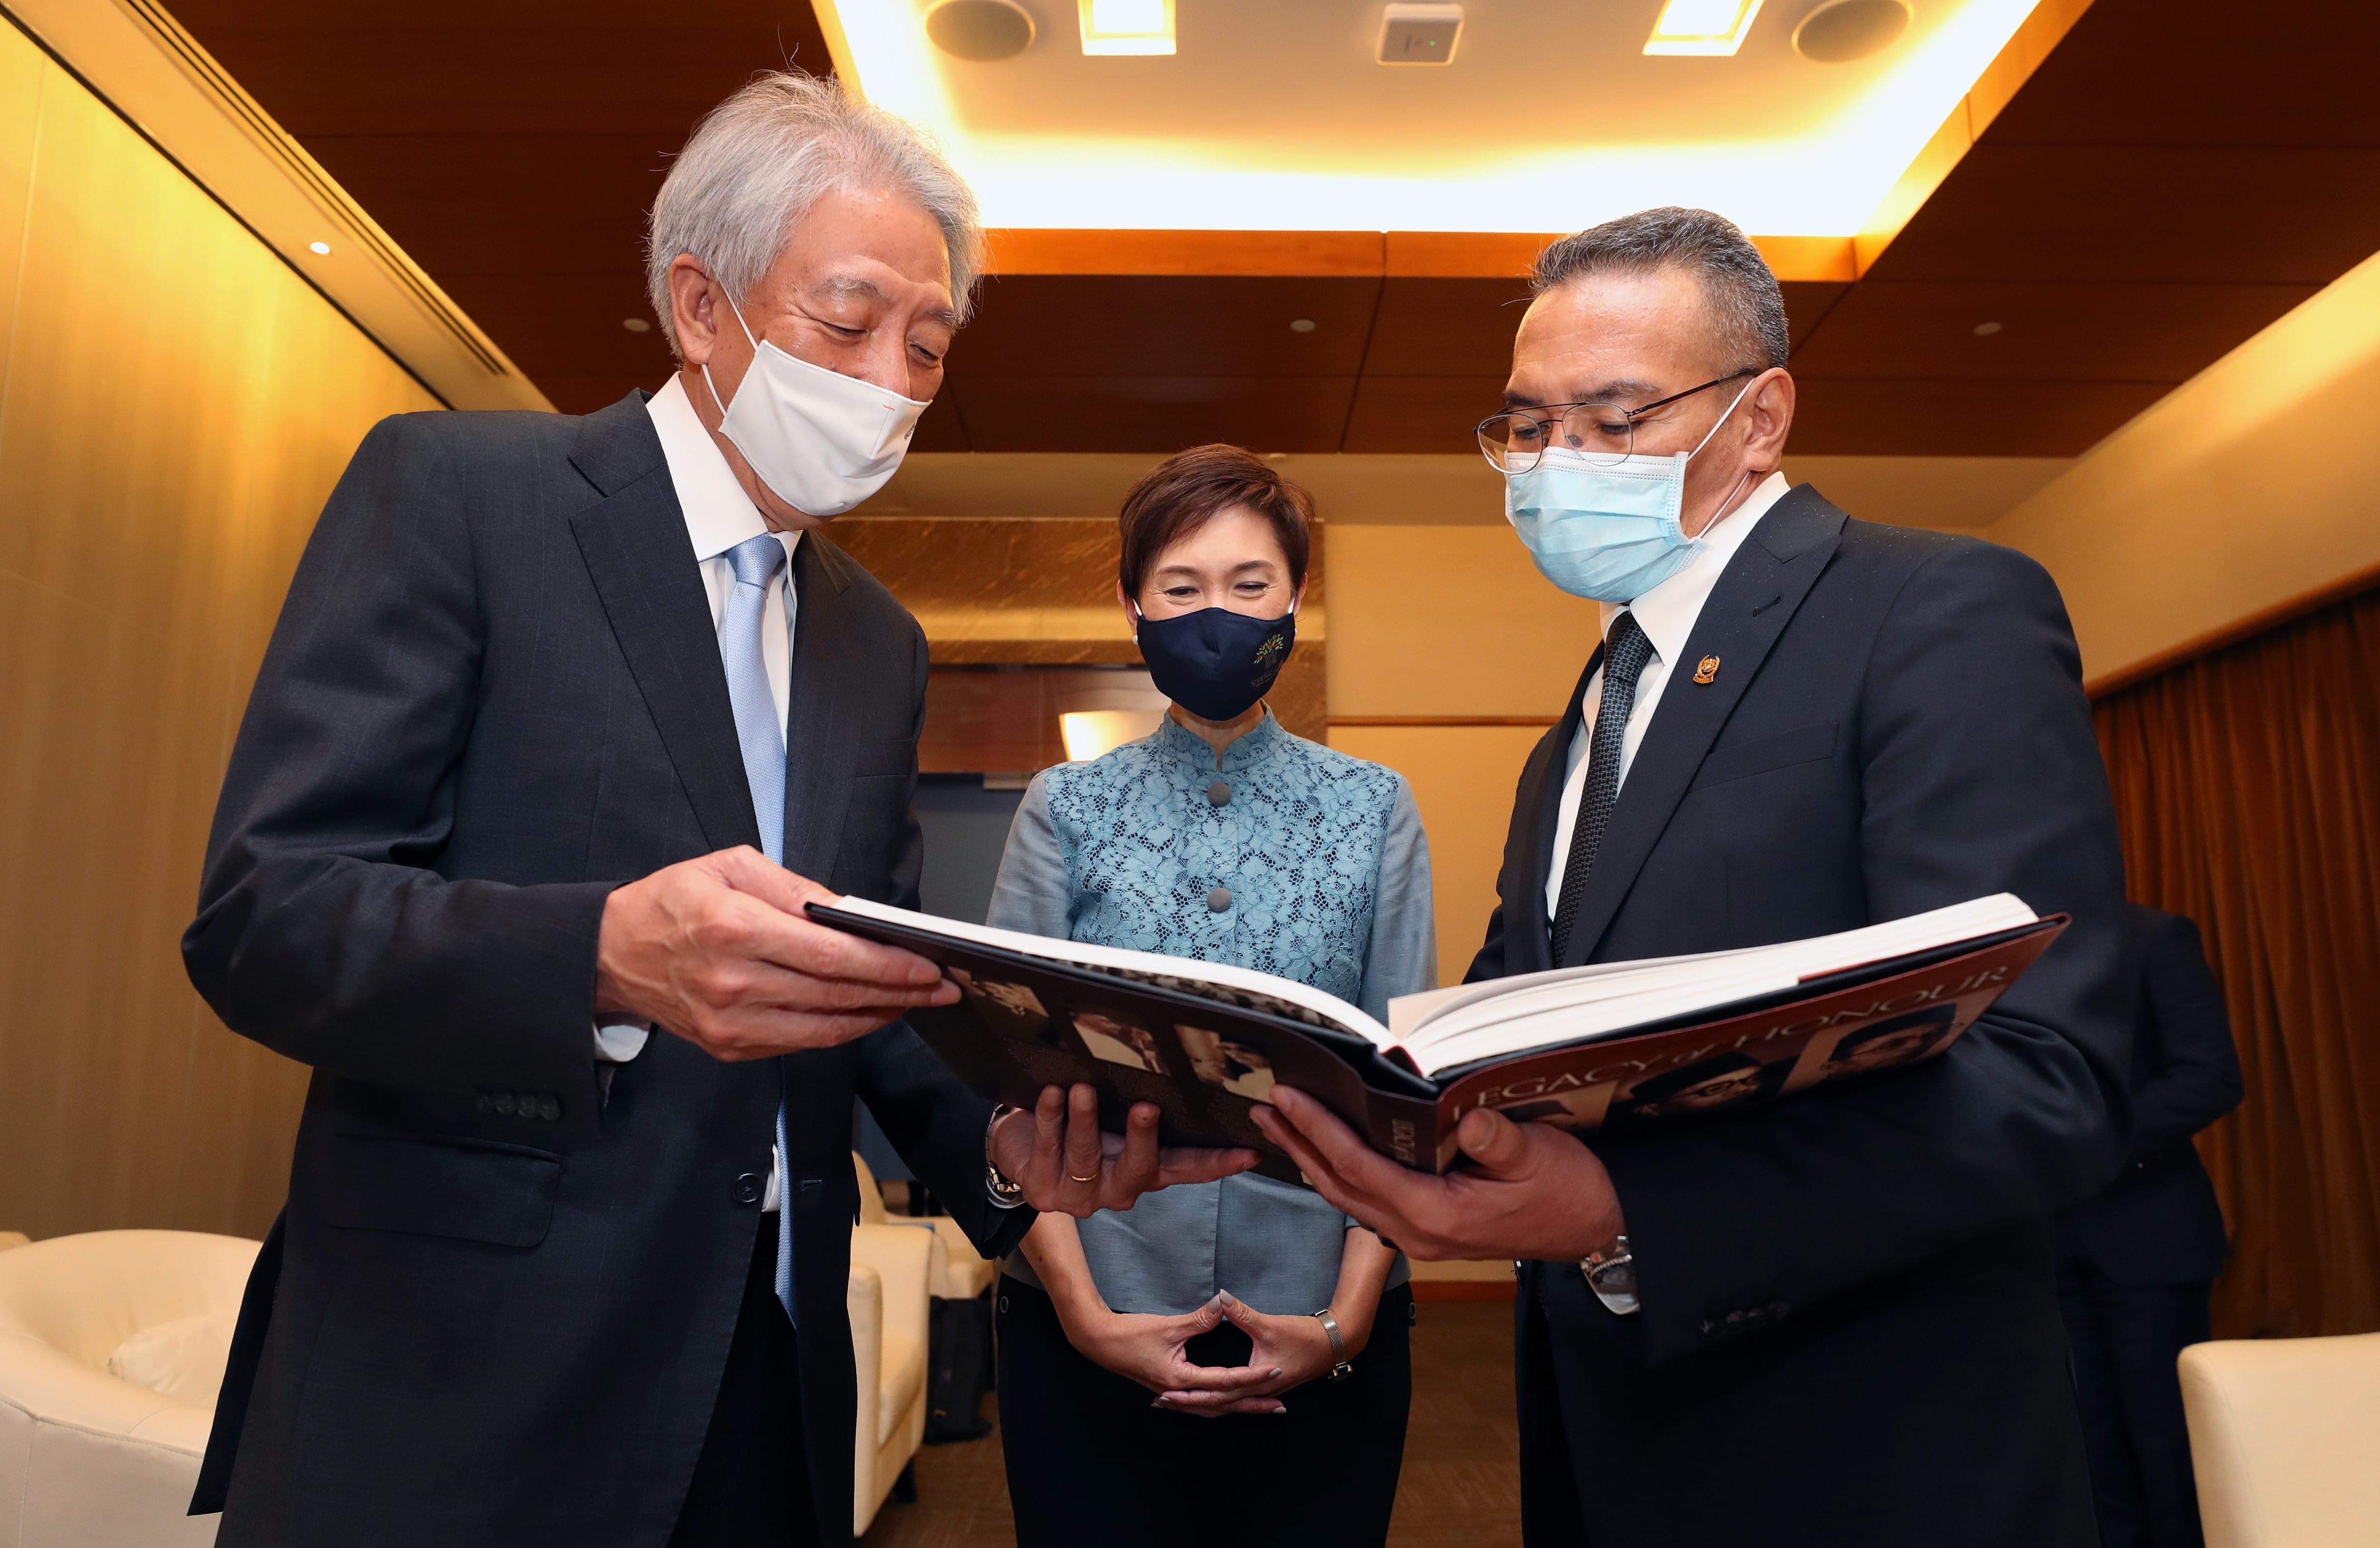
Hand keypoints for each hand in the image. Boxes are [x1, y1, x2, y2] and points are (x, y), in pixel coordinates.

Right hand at [594, 848, 956, 1059]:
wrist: (613, 955)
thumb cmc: (673, 902)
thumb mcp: (730, 867)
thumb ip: (794, 888)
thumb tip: (850, 913)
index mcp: (734, 929)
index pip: (831, 955)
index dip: (887, 965)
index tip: (929, 965)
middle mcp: (734, 984)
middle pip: (836, 995)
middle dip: (898, 992)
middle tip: (941, 986)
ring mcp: (731, 1024)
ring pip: (825, 1029)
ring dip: (878, 1016)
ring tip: (915, 1000)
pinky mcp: (730, 1049)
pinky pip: (800, 1044)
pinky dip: (840, 1030)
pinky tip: (868, 1013)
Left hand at [990, 1084, 1258, 1217]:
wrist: (1017, 1146)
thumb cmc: (1076, 1125)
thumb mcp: (1113, 1120)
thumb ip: (1143, 1110)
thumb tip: (1174, 1070)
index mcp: (1144, 1172)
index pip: (1188, 1169)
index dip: (1218, 1164)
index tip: (1248, 1153)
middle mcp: (1117, 1190)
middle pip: (1139, 1169)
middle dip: (1142, 1138)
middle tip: (1146, 1106)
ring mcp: (1079, 1196)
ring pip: (1087, 1158)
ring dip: (1085, 1120)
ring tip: (1082, 1089)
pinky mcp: (1042, 1190)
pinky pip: (1048, 1150)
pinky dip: (1050, 1118)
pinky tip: (1052, 1094)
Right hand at [1056, 1296, 1279, 1415]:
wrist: (1099, 1342)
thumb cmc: (1130, 1334)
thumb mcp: (1168, 1325)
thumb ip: (1199, 1319)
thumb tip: (1223, 1305)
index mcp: (1181, 1379)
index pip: (1225, 1381)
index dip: (1252, 1376)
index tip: (1275, 1371)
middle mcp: (1179, 1393)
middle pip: (1223, 1404)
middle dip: (1253, 1404)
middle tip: (1280, 1406)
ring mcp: (1172, 1394)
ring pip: (1211, 1408)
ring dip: (1237, 1407)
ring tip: (1261, 1407)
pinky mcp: (1168, 1390)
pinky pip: (1199, 1404)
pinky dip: (1217, 1404)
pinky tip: (1225, 1403)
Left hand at [1154, 1292, 1366, 1415]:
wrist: (1333, 1345)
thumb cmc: (1303, 1336)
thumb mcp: (1268, 1325)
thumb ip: (1240, 1313)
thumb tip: (1219, 1297)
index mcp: (1254, 1380)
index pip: (1215, 1392)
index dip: (1188, 1392)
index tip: (1164, 1391)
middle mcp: (1256, 1392)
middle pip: (1216, 1404)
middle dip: (1188, 1404)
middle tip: (1159, 1402)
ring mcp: (1262, 1391)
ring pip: (1225, 1404)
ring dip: (1201, 1403)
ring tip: (1175, 1402)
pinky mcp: (1266, 1386)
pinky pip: (1235, 1398)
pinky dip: (1218, 1399)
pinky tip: (1209, 1394)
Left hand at [1252, 1086, 1622, 1261]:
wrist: (1595, 1228)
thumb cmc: (1568, 1189)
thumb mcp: (1538, 1157)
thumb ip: (1496, 1141)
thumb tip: (1462, 1118)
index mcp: (1436, 1214)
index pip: (1361, 1167)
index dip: (1321, 1131)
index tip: (1289, 1098)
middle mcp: (1416, 1232)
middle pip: (1340, 1185)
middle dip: (1298, 1144)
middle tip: (1261, 1107)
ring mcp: (1418, 1236)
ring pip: (1348, 1197)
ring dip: (1310, 1159)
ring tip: (1277, 1124)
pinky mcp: (1426, 1229)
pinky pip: (1367, 1201)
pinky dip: (1338, 1173)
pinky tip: (1323, 1153)